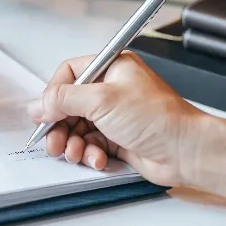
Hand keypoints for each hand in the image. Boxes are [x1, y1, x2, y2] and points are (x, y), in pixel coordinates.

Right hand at [27, 52, 207, 186]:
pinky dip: (88, 153)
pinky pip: (90, 144)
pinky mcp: (117, 138)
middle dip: (58, 125)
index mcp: (111, 68)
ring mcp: (113, 115)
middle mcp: (111, 89)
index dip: (53, 93)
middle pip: (68, 104)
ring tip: (73, 152)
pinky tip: (96, 158)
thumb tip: (38, 104)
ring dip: (71, 142)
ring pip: (76, 127)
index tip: (44, 112)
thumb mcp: (102, 100)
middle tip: (52, 140)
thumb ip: (64, 99)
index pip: (69, 74)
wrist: (187, 152)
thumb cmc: (157, 118)